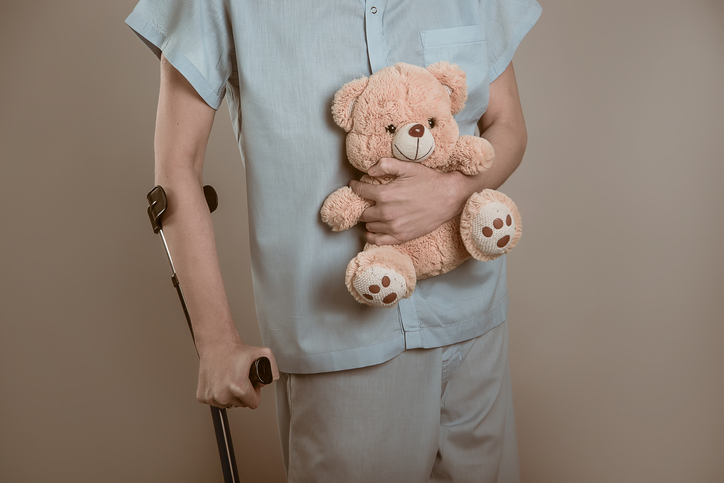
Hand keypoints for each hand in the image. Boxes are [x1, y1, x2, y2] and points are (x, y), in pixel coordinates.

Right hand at [196, 341, 278, 409]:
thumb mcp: (262, 354)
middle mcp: (223, 395)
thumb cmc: (236, 350)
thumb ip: (273, 368)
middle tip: (240, 378)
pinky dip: (218, 394)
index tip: (250, 383)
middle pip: (241, 405)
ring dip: (230, 395)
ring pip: (228, 404)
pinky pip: (215, 402)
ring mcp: (211, 397)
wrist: (217, 345)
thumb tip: (273, 379)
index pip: (253, 404)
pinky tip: (220, 381)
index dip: (254, 393)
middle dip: (243, 394)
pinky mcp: (202, 396)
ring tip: (230, 379)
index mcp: (238, 388)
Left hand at [349, 158, 473, 244]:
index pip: (360, 191)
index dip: (356, 187)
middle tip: (365, 201)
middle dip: (362, 205)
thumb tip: (368, 171)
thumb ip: (385, 165)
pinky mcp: (401, 237)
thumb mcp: (408, 167)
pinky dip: (372, 236)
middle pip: (363, 212)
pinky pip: (378, 240)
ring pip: (369, 226)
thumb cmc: (429, 181)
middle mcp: (386, 212)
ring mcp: (393, 227)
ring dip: (369, 219)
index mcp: (386, 194)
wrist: (448, 198)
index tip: (355, 185)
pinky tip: (372, 231)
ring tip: (373, 213)